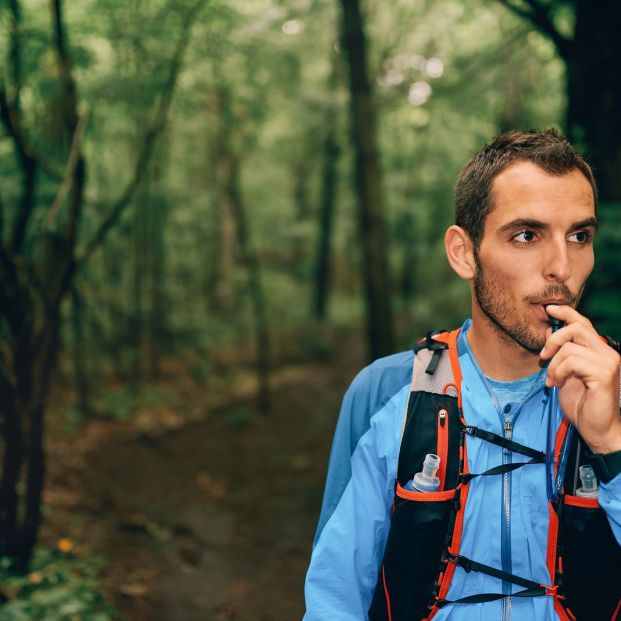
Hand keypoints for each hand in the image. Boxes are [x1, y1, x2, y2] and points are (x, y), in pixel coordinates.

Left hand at [539, 304, 620, 453]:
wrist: (597, 428)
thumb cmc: (582, 403)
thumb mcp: (564, 373)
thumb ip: (560, 353)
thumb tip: (549, 331)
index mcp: (599, 351)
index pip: (584, 323)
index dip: (566, 313)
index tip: (549, 309)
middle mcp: (608, 353)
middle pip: (577, 328)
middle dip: (553, 340)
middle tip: (543, 356)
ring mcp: (608, 362)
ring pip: (569, 348)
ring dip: (553, 365)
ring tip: (553, 379)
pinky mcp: (604, 373)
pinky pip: (571, 361)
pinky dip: (558, 372)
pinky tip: (557, 384)